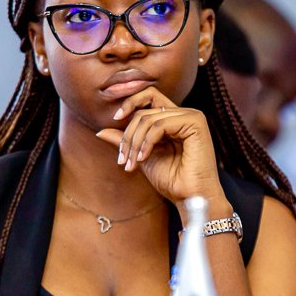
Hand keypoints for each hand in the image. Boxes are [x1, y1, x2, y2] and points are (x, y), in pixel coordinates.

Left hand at [96, 86, 225, 211]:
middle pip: (144, 110)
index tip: (115, 119)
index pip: (148, 97)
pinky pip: (160, 125)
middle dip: (128, 135)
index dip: (130, 103)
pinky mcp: (195, 123)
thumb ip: (126, 141)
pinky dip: (146, 142)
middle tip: (122, 159)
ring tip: (131, 164)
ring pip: (149, 118)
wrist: (189, 198)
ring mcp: (191, 117)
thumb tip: (99, 131)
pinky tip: (143, 159)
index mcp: (174, 118)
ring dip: (134, 142)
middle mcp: (184, 114)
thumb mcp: (141, 156)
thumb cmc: (171, 181)